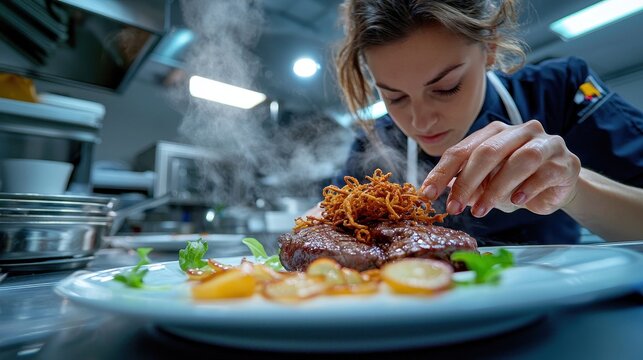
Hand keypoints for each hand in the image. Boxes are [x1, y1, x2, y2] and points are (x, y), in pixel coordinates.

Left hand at [420, 120, 580, 216]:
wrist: (559, 186)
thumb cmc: (517, 182)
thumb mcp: (487, 184)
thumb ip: (468, 184)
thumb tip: (442, 193)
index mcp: (494, 132)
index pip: (462, 150)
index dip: (442, 172)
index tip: (427, 193)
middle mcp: (520, 131)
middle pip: (488, 152)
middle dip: (466, 182)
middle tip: (454, 207)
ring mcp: (545, 143)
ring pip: (518, 160)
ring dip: (495, 189)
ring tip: (481, 210)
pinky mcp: (564, 161)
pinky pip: (543, 173)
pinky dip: (527, 188)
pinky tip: (516, 202)